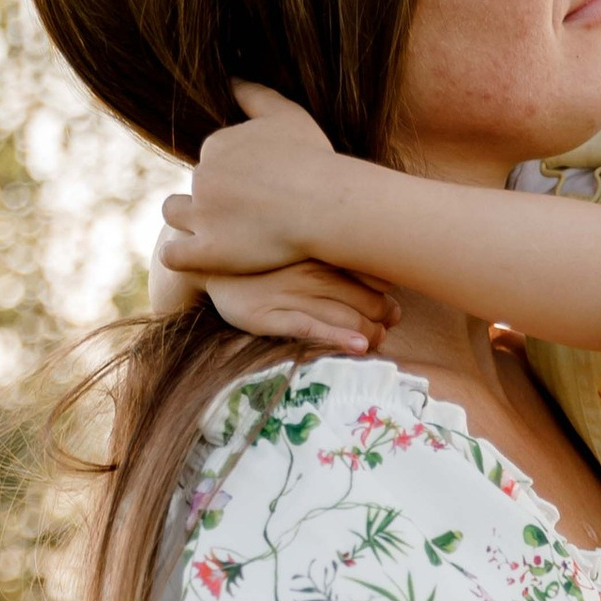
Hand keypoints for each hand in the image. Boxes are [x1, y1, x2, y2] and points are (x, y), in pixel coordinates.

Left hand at [160, 82, 348, 278]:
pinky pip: (172, 255)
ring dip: (188, 219)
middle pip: (198, 186)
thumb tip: (231, 79)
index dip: (234, 174)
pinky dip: (179, 255)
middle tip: (251, 214)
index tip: (260, 189)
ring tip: (219, 231)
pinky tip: (200, 256)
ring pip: (174, 213)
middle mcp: (202, 175)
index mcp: (217, 145)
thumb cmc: (314, 160)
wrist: (326, 204)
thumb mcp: (287, 114)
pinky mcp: (207, 251)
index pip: (214, 158)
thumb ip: (255, 95)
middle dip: (216, 197)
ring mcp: (202, 215)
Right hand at [180, 254, 401, 356]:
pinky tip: (358, 347)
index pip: (374, 277)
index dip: (387, 299)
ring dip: (370, 335)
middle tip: (383, 332)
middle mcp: (312, 273)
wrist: (211, 266)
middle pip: (368, 302)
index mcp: (322, 255)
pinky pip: (311, 328)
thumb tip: (382, 287)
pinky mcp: (269, 317)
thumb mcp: (300, 253)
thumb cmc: (264, 263)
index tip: (389, 313)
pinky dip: (338, 338)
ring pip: (346, 317)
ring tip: (375, 344)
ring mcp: (290, 295)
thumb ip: (337, 264)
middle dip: (383, 322)